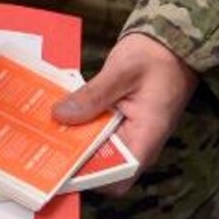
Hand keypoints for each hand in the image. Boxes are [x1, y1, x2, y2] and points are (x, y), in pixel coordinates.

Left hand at [52, 31, 197, 190]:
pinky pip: (100, 133)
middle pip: (101, 166)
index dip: (86, 177)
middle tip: (44, 140)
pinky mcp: (123, 123)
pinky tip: (65, 112)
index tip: (59, 163)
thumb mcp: (122, 71)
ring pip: (98, 149)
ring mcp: (131, 135)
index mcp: (145, 139)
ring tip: (48, 127)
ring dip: (75, 139)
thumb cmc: (158, 56)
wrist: (175, 41)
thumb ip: (92, 95)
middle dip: (72, 156)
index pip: (115, 178)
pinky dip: (83, 124)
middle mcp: (139, 144)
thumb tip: (60, 115)